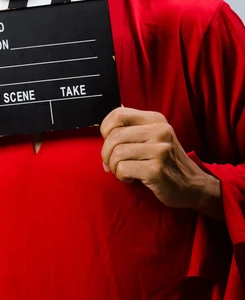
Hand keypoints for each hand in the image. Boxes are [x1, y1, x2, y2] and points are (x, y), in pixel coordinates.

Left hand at [100, 107, 220, 215]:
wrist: (194, 186)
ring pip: (117, 153)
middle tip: (111, 164)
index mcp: (155, 119)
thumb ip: (133, 128)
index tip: (109, 143)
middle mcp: (159, 131)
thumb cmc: (167, 162)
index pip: (118, 114)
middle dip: (106, 153)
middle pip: (115, 135)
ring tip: (123, 172)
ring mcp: (160, 150)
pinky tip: (131, 179)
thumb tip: (106, 127)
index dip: (105, 129)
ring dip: (114, 167)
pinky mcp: (157, 169)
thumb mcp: (155, 137)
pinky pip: (123, 169)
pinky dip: (121, 176)